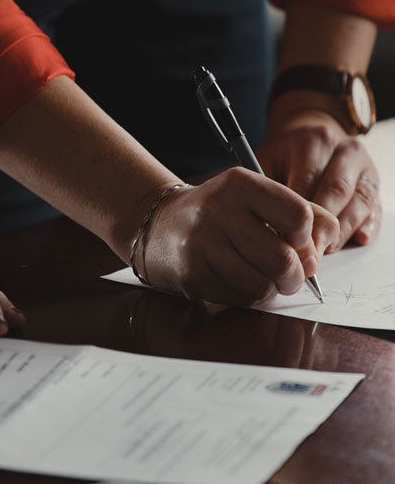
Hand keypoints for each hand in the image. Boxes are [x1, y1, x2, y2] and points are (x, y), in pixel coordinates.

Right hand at [136, 169, 338, 305]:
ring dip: (270, 288)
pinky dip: (247, 296)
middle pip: (284, 260)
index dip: (307, 238)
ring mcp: (202, 244)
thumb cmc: (220, 213)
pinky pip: (239, 299)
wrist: (159, 224)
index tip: (297, 242)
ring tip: (261, 276)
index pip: (299, 216)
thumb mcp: (257, 197)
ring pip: (262, 285)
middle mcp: (219, 210)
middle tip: (290, 274)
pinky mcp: (192, 274)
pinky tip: (236, 280)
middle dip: (295, 276)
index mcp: (241, 184)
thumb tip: (324, 247)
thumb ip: (301, 212)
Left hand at [258, 109, 381, 251]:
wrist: (311, 134)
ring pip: (360, 201)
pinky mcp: (375, 184)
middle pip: (338, 191)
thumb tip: (265, 226)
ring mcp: (365, 167)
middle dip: (322, 225)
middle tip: (307, 251)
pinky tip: (358, 239)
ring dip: (343, 230)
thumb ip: (267, 189)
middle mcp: (346, 151)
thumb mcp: (267, 160)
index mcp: (316, 141)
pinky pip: (376, 208)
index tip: (285, 237)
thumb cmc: (286, 153)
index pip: (308, 180)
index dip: (297, 213)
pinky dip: (369, 226)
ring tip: (325, 250)